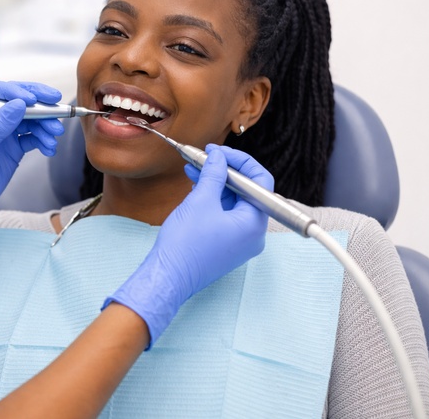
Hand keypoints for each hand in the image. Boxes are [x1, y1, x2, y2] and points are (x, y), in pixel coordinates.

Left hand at [0, 79, 64, 246]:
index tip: (30, 99)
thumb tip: (18, 104)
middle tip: (57, 104)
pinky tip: (49, 147)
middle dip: (38, 102)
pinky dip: (43, 140)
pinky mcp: (14, 146)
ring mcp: (3, 132)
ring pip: (29, 119)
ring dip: (44, 124)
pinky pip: (33, 137)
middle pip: (17, 100)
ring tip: (54, 133)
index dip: (14, 90)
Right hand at [104, 145, 272, 347]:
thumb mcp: (201, 200)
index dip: (240, 161)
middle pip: (247, 192)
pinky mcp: (226, 246)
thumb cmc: (185, 244)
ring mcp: (240, 241)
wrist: (168, 276)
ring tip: (194, 169)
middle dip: (224, 171)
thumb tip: (219, 157)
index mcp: (255, 223)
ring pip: (234, 203)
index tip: (219, 152)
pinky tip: (196, 187)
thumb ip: (214, 174)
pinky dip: (213, 200)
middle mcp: (253, 234)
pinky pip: (225, 216)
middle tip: (205, 157)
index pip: (260, 181)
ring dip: (216, 184)